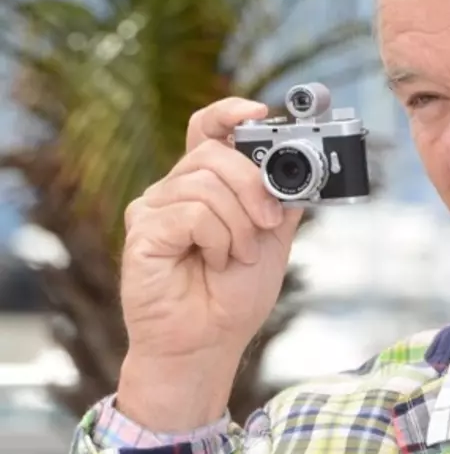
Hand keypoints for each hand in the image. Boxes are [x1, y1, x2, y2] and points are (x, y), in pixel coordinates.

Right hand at [116, 97, 302, 429]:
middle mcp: (176, 188)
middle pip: (216, 153)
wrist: (210, 342)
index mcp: (207, 184)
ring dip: (239, 224)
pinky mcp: (142, 231)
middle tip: (268, 222)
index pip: (208, 128)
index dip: (231, 111)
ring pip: (207, 185)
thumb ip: (283, 199)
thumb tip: (303, 167)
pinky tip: (213, 263)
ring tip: (238, 255)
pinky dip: (218, 240)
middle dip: (254, 187)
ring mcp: (154, 208)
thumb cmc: (234, 295)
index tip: (261, 112)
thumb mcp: (274, 239)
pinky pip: (192, 214)